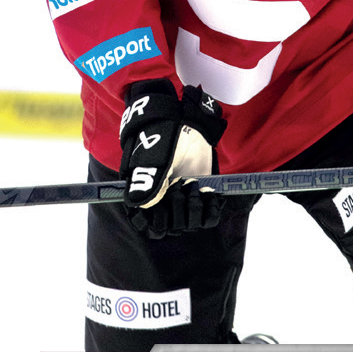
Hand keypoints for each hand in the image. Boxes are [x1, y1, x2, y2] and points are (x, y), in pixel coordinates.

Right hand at [119, 79, 225, 236]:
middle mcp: (164, 203)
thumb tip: (140, 206)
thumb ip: (145, 181)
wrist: (186, 124)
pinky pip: (208, 219)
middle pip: (172, 227)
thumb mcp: (152, 158)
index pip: (148, 227)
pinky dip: (211, 208)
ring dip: (194, 207)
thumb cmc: (163, 139)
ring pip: (190, 225)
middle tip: (180, 183)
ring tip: (193, 184)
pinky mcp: (202, 198)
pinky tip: (208, 193)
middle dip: (178, 207)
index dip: (156, 224)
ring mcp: (184, 201)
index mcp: (145, 197)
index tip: (163, 207)